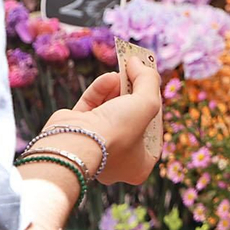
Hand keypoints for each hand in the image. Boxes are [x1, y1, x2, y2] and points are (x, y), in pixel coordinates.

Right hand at [42, 57, 162, 186]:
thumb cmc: (118, 131)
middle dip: (133, 95)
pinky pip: (91, 107)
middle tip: (136, 74)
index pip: (153, 136)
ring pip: (110, 110)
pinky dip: (100, 91)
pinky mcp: (75, 130)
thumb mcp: (147, 103)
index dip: (155, 114)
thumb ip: (149, 81)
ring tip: (121, 72)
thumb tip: (139, 63)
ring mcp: (94, 145)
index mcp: (137, 166)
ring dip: (117, 89)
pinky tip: (108, 78)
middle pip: (131, 119)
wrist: (74, 143)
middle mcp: (115, 159)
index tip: (154, 96)